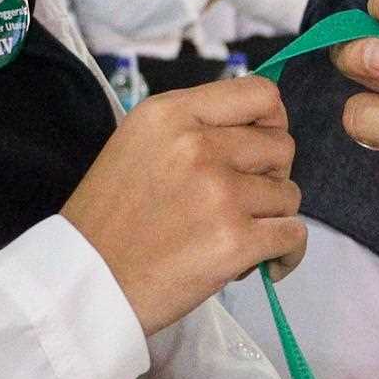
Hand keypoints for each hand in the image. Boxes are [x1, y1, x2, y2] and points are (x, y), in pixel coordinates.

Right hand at [59, 76, 304, 335]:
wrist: (85, 284)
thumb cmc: (109, 220)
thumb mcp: (138, 145)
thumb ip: (194, 129)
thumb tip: (259, 131)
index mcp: (171, 113)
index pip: (261, 94)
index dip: (271, 123)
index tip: (260, 151)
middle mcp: (198, 145)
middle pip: (282, 145)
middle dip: (271, 177)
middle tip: (241, 203)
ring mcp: (220, 193)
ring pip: (289, 194)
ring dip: (271, 219)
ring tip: (232, 237)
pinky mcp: (234, 240)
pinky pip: (293, 236)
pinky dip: (286, 254)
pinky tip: (265, 264)